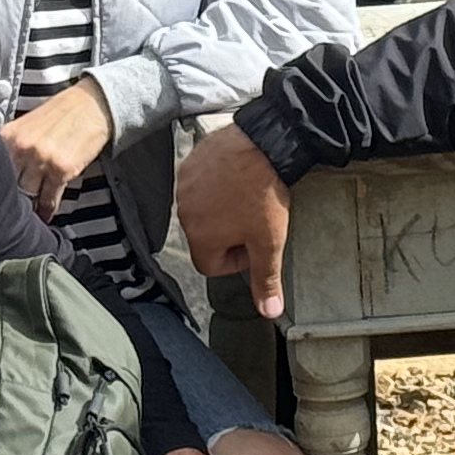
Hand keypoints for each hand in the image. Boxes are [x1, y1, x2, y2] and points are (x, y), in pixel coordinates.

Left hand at [4, 78, 115, 213]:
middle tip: (12, 208)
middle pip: (9, 185)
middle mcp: (23, 147)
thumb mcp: (27, 125)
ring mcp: (42, 159)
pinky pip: (49, 198)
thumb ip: (11, 146)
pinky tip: (45, 215)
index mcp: (9, 135)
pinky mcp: (61, 169)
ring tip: (30, 212)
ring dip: (30, 204)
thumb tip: (0, 173)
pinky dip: (47, 210)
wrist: (91, 105)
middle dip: (11, 196)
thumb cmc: (61, 114)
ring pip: (27, 194)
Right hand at [179, 124, 294, 320]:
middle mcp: (185, 212)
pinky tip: (237, 178)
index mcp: (200, 237)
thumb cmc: (264, 193)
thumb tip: (268, 312)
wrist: (265, 143)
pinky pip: (200, 183)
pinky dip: (216, 185)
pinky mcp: (190, 162)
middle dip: (229, 233)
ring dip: (221, 209)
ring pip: (202, 210)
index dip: (237, 260)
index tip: (254, 243)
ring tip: (246, 196)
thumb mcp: (270, 242)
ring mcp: (185, 185)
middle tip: (253, 219)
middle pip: (205, 237)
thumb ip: (265, 279)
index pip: (211, 266)